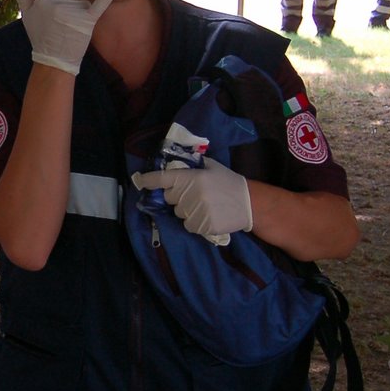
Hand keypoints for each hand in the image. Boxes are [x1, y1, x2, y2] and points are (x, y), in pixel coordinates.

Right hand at [11, 0, 121, 75]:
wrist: (54, 60)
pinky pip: (100, 3)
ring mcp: (74, 12)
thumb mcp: (26, 12)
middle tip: (60, 26)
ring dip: (79, 13)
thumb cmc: (40, 35)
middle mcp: (59, 3)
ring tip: (69, 29)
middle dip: (68, 7)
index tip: (51, 18)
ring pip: (82, 2)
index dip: (57, 2)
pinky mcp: (88, 20)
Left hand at [132, 163, 253, 242]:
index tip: (140, 181)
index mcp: (192, 177)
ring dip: (187, 211)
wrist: (249, 203)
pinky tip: (208, 216)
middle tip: (194, 195)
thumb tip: (173, 165)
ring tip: (206, 206)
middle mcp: (191, 194)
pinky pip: (188, 226)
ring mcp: (197, 211)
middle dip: (177, 197)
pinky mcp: (203, 225)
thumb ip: (193, 166)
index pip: (163, 178)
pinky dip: (195, 223)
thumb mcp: (211, 168)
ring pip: (179, 214)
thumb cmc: (229, 182)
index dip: (149, 180)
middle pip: (170, 199)